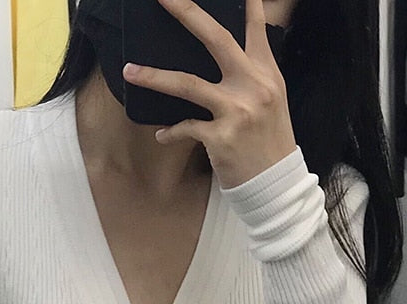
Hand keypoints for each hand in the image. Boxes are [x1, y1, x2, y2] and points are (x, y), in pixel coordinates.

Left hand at [121, 0, 296, 189]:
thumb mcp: (271, 101)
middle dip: (187, 13)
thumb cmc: (268, 142)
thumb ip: (251, 75)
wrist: (276, 183)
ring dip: (154, 76)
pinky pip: (185, 127)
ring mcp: (237, 110)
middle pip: (216, 39)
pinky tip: (162, 136)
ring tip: (130, 71)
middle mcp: (254, 85)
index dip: (246, 1)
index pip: (256, 27)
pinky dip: (171, 132)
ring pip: (188, 83)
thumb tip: (226, 56)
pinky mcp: (221, 137)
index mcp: (267, 72)